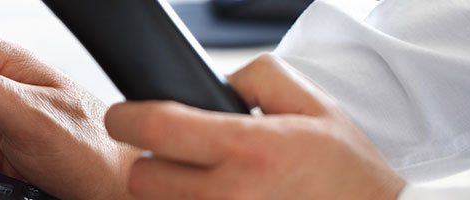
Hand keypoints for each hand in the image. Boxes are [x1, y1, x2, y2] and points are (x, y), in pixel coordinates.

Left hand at [105, 54, 404, 198]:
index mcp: (249, 149)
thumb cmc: (344, 172)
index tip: (124, 117)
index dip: (127, 118)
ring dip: (170, 195)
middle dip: (151, 163)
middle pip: (141, 178)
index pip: (154, 129)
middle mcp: (232, 196)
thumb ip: (254, 78)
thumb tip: (211, 86)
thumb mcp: (311, 104)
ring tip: (204, 186)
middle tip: (177, 158)